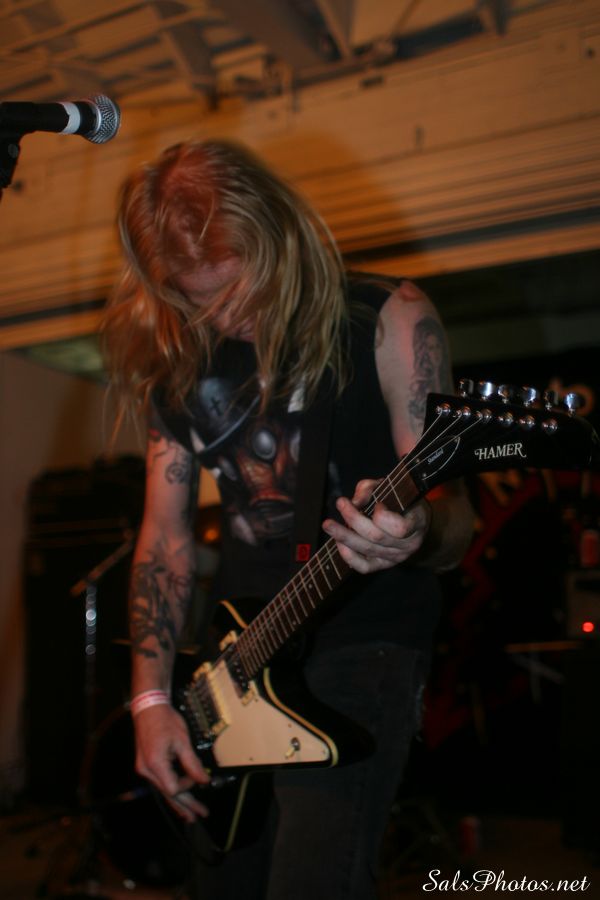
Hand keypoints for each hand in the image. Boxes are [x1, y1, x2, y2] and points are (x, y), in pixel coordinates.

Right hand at [132, 702, 210, 822]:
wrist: (149, 709)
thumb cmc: (164, 721)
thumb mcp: (182, 741)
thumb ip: (192, 763)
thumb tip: (204, 780)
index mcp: (155, 764)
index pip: (174, 788)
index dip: (187, 786)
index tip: (198, 777)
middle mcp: (147, 770)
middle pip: (168, 794)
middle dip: (185, 805)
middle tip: (199, 814)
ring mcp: (145, 769)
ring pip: (164, 790)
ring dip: (178, 802)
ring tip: (190, 815)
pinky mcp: (146, 766)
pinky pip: (160, 782)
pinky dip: (170, 790)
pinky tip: (179, 799)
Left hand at [322, 478, 431, 573]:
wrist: (414, 520)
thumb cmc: (401, 500)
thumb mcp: (390, 486)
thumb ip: (370, 489)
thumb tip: (354, 502)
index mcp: (417, 523)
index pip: (400, 527)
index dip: (383, 516)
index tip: (377, 503)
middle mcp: (408, 544)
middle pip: (377, 537)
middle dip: (354, 519)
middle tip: (340, 503)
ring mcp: (396, 557)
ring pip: (367, 550)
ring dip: (345, 536)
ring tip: (329, 524)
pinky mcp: (383, 565)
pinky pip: (364, 566)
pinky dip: (349, 556)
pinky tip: (339, 543)